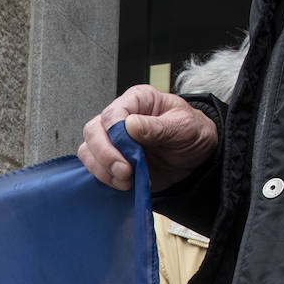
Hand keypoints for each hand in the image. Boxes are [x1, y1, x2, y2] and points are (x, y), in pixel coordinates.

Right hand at [77, 84, 217, 190]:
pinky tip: (124, 182)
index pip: (112, 113)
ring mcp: (112, 140)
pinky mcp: (110, 160)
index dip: (115, 132)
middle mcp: (120, 118)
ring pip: (88, 151)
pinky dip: (105, 178)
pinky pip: (93, 168)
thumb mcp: (183, 127)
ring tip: (127, 179)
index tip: (129, 150)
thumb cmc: (191, 134)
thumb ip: (157, 127)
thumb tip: (130, 124)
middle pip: (93, 131)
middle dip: (106, 155)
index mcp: (138, 101)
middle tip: (125, 171)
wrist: (195, 159)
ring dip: (103, 170)